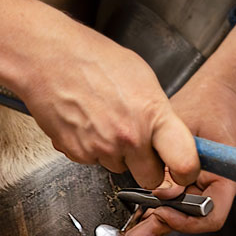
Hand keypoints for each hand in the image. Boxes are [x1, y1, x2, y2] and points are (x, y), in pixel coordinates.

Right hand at [20, 20, 199, 190]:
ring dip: (117, 153)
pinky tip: (87, 121)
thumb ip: (158, 111)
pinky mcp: (77, 154)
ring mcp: (101, 148)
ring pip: (119, 168)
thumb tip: (166, 132)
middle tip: (139, 143)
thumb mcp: (142, 77)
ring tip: (104, 119)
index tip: (185, 170)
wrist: (48, 57)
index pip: (185, 164)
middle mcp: (128, 138)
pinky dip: (92, 147)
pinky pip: (93, 160)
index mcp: (152, 116)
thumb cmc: (92, 58)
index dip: (188, 171)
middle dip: (148, 165)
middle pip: (151, 178)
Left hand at [124, 71, 235, 235]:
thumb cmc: (206, 104)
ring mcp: (205, 186)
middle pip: (191, 220)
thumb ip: (174, 159)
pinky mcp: (191, 182)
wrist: (215, 93)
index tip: (160, 213)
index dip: (185, 221)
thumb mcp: (185, 128)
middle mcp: (219, 188)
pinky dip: (157, 206)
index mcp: (227, 178)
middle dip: (162, 227)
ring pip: (180, 213)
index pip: (211, 216)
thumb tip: (162, 191)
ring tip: (132, 232)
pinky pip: (175, 200)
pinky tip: (138, 212)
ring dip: (156, 221)